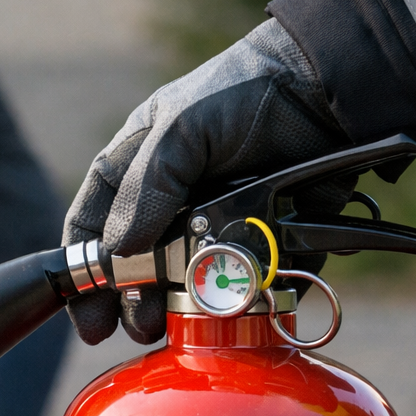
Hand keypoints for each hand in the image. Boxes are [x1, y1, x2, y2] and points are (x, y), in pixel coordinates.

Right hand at [63, 18, 354, 345]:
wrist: (332, 89)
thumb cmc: (245, 91)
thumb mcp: (182, 128)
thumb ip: (146, 186)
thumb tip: (117, 251)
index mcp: (139, 169)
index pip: (94, 224)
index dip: (84, 269)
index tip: (85, 311)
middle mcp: (173, 203)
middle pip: (139, 266)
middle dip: (134, 301)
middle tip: (139, 327)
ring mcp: (218, 225)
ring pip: (188, 281)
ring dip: (181, 308)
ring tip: (177, 326)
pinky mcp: (263, 240)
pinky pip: (246, 280)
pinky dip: (240, 298)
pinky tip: (233, 310)